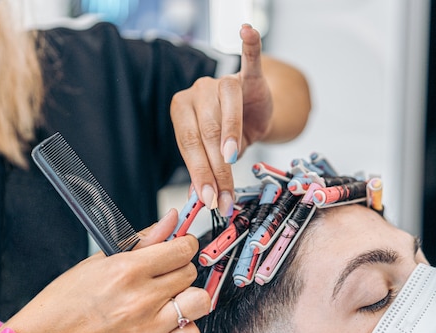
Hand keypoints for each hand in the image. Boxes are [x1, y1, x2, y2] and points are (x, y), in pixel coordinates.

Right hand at [5, 209, 210, 332]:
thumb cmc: (67, 299)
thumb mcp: (101, 259)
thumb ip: (143, 239)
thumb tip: (171, 220)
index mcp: (128, 270)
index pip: (182, 249)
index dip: (185, 245)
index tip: (180, 247)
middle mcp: (142, 298)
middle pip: (190, 273)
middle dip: (180, 269)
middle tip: (164, 274)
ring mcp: (148, 327)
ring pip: (198, 302)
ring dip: (189, 297)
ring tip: (170, 298)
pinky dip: (186, 327)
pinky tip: (169, 321)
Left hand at [170, 24, 272, 216]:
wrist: (253, 117)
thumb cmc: (227, 136)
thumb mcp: (213, 154)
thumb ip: (206, 169)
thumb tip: (201, 197)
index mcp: (182, 110)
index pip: (189, 143)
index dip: (199, 171)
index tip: (208, 196)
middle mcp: (198, 91)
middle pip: (206, 131)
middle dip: (215, 167)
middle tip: (223, 193)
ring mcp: (221, 81)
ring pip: (225, 108)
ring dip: (229, 135)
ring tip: (232, 158)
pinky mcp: (248, 76)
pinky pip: (250, 59)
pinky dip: (249, 45)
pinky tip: (245, 32)